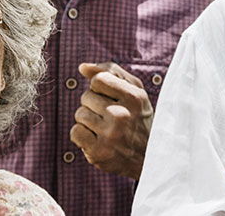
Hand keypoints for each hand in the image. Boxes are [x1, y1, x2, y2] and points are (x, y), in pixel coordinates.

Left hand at [71, 62, 153, 179]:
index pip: (98, 79)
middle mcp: (122, 116)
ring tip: (105, 127)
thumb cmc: (139, 119)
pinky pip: (75, 132)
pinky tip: (97, 138)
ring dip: (88, 120)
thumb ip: (111, 72)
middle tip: (110, 116)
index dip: (100, 87)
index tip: (111, 97)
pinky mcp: (98, 152)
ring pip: (79, 114)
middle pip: (86, 97)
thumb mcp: (135, 91)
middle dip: (94, 105)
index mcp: (134, 98)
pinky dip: (83, 135)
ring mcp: (109, 136)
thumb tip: (82, 67)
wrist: (149, 158)